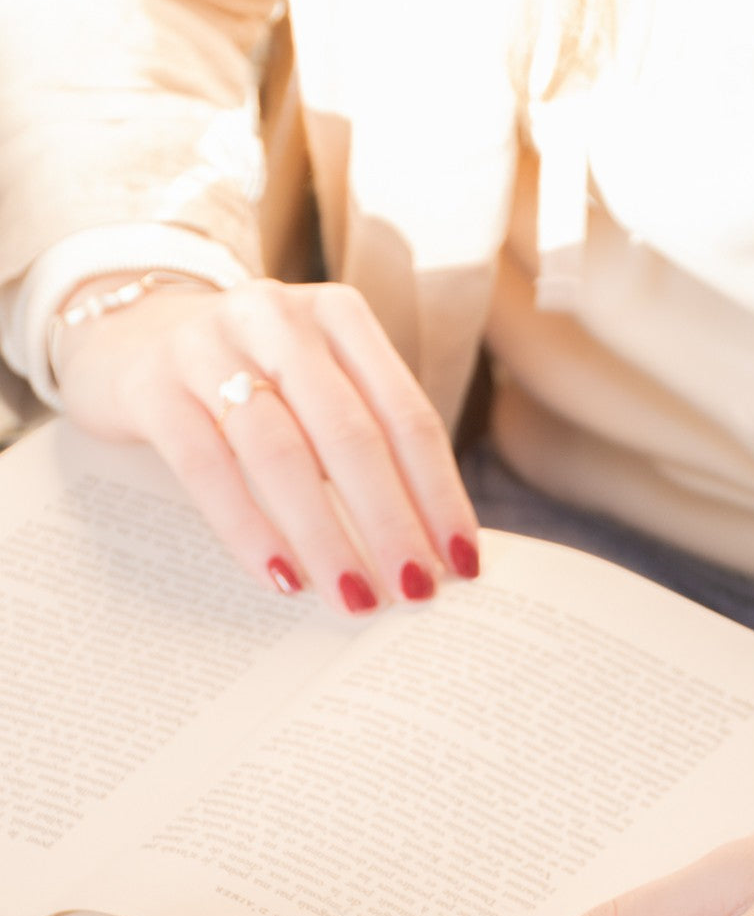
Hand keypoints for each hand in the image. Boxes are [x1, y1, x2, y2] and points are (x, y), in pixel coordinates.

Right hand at [53, 276, 479, 613]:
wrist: (128, 331)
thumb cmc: (252, 378)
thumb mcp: (317, 387)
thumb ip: (367, 441)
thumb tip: (429, 546)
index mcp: (340, 317)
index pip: (406, 415)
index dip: (439, 493)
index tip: (462, 561)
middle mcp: (279, 319)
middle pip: (350, 434)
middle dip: (390, 522)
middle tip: (416, 591)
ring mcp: (209, 346)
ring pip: (281, 452)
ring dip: (326, 536)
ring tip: (355, 598)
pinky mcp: (153, 386)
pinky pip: (208, 467)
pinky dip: (249, 529)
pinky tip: (282, 578)